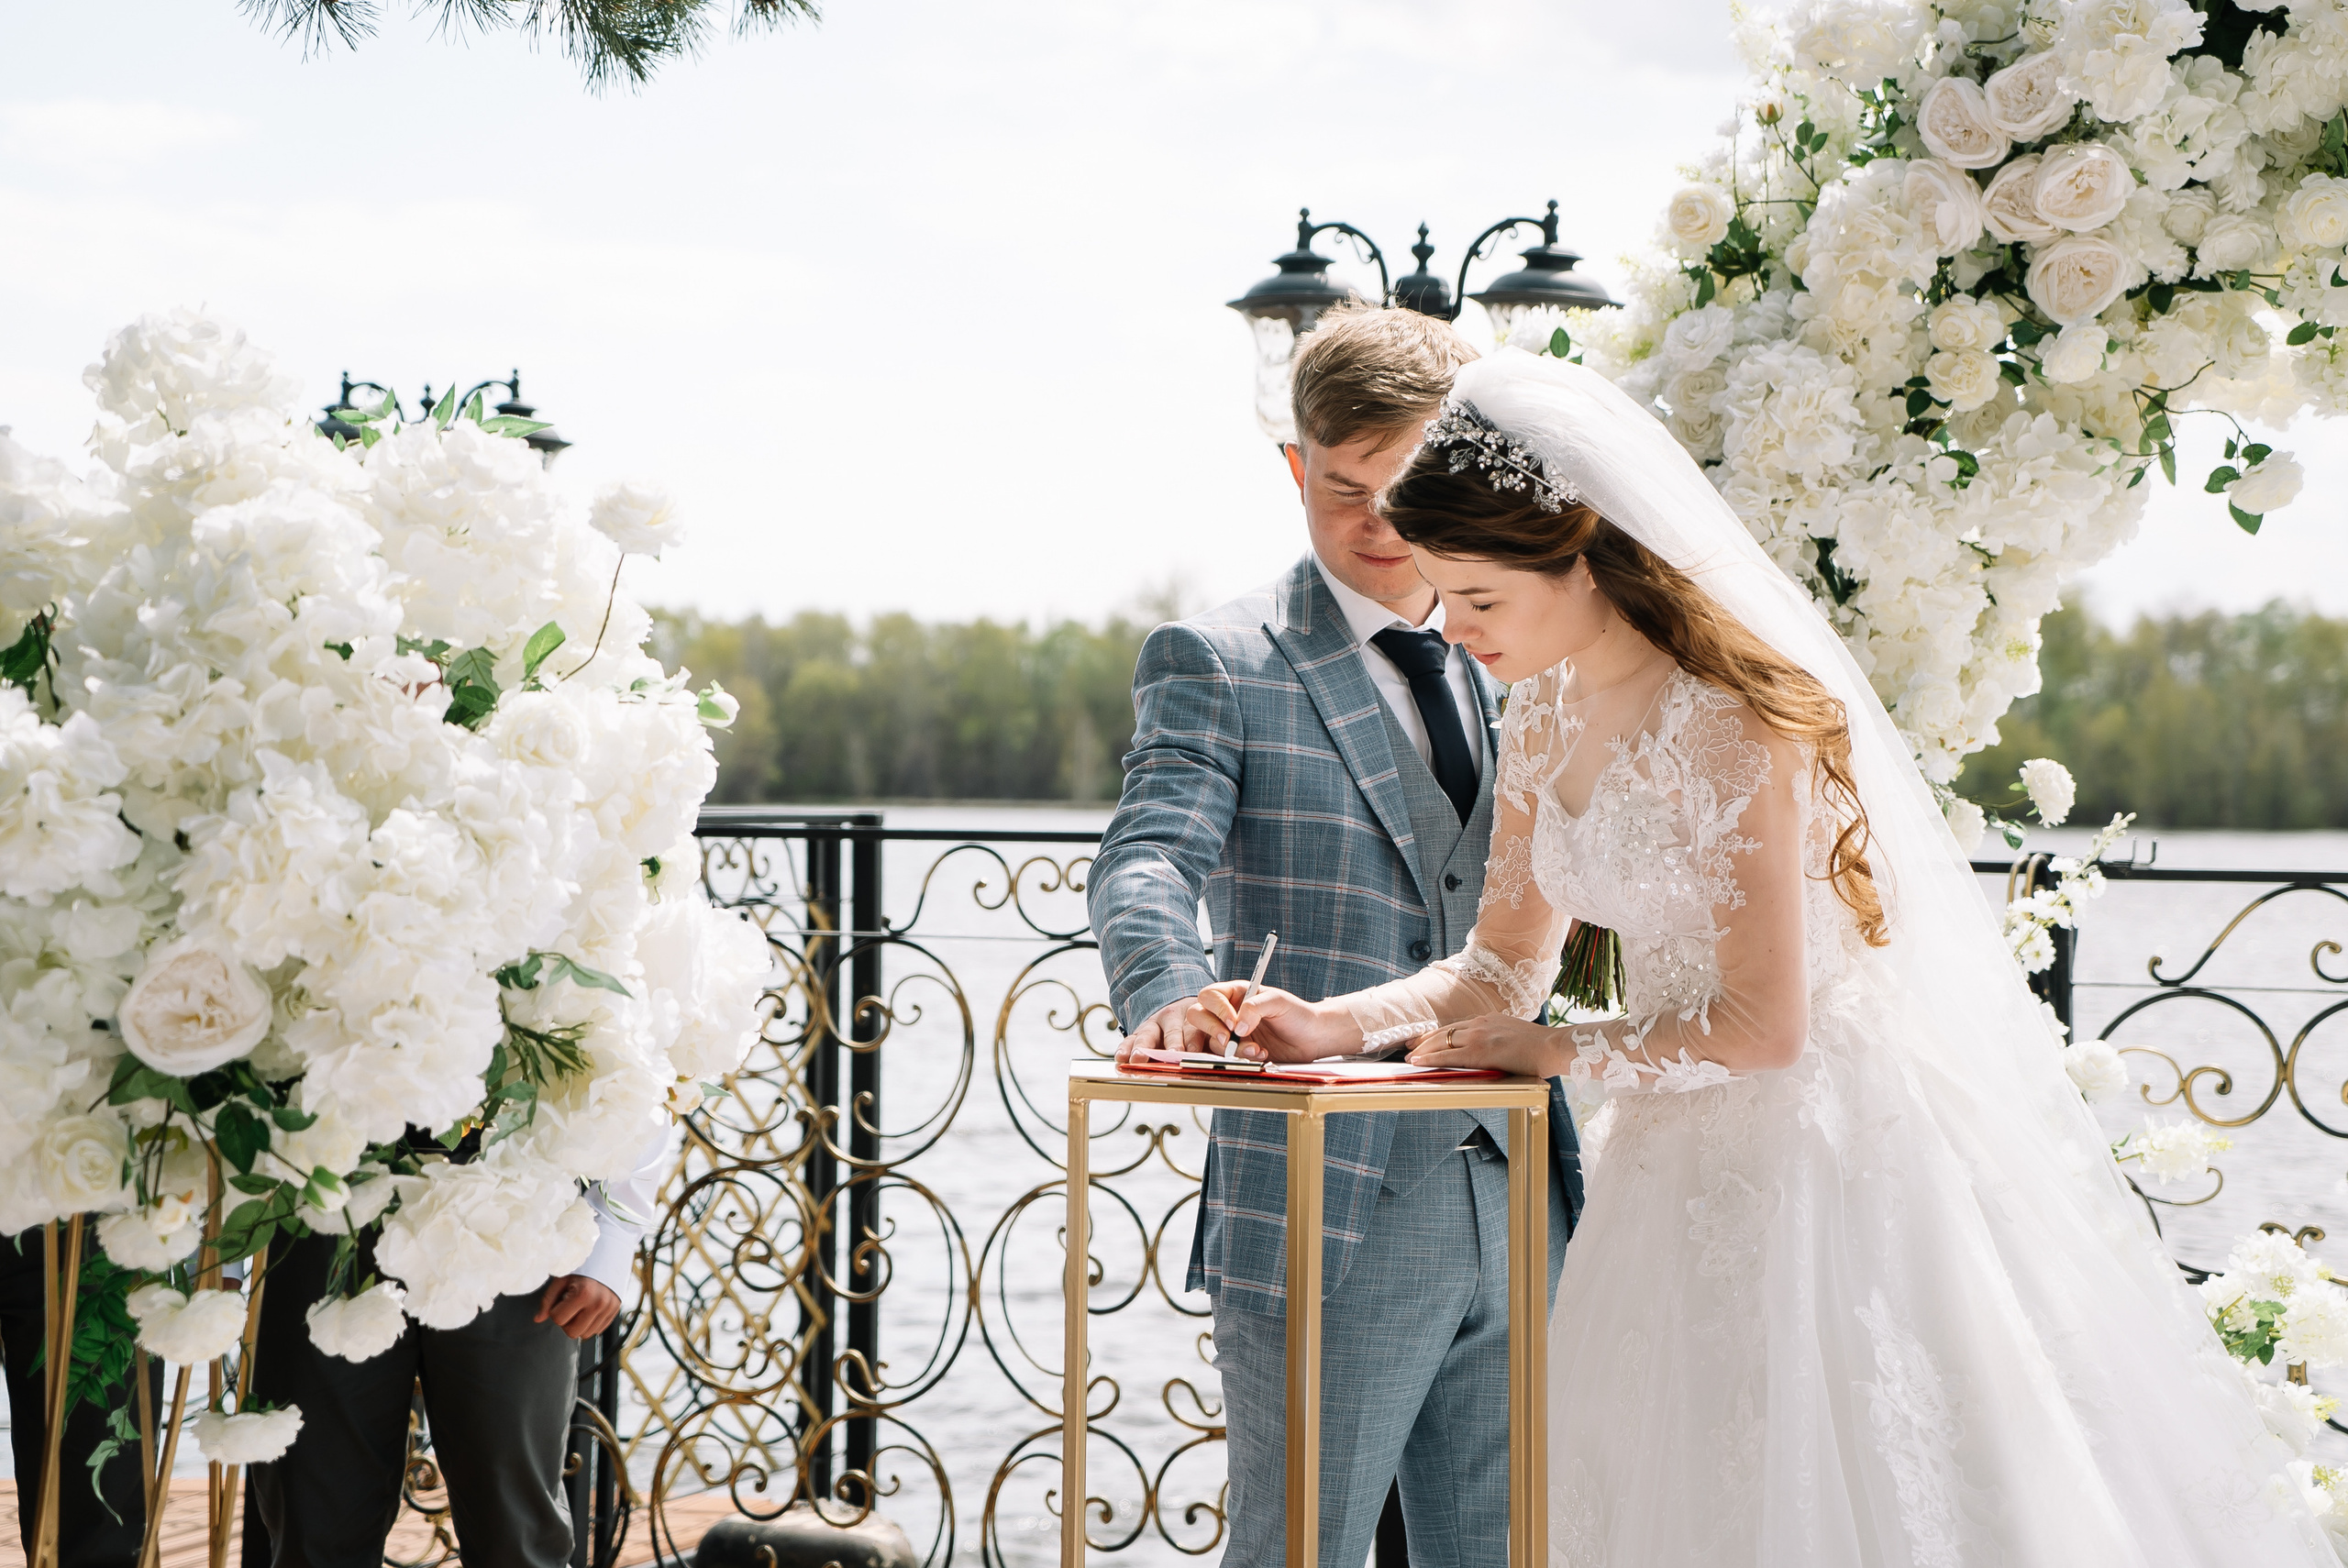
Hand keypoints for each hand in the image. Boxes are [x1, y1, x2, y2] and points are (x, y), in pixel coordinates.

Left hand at [535, 1274, 620, 1339]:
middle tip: (570, 1307)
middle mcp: (598, 1303)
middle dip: (567, 1322)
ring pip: (585, 1335)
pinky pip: (597, 1330)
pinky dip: (590, 1323)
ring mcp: (609, 1308)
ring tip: (581, 1307)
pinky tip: (589, 1309)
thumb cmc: (581, 1268)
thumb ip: (547, 1300)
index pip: (558, 1319)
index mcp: (583, 1293)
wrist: (607, 1257)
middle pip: (572, 1332)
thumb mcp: (561, 1279)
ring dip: (579, 1324)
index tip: (561, 1300)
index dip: (555, 1311)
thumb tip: (538, 1319)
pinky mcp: (615, 1311)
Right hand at [1116, 997, 1212, 1064]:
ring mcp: (1154, 1024)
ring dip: (1144, 1047)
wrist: (1179, 1009)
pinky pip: (1131, 1039)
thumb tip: (1240, 1053)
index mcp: (1195, 1015)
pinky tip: (1120, 1059)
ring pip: (1149, 1034)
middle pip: (1173, 1030)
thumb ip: (1221, 1042)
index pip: (1197, 1028)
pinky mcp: (1140, 1032)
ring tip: (1139, 1059)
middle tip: (1173, 1055)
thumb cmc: (1199, 1026)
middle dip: (1173, 1043)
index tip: (1197, 1051)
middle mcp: (1173, 1018)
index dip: (1198, 1039)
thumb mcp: (1212, 1029)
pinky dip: (1125, 1049)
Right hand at [1185, 983, 1362, 1062]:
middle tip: (1228, 1039)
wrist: (1312, 1038)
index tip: (1233, 1022)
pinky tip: (1259, 1054)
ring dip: (1232, 1048)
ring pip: (1211, 1041)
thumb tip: (1237, 1026)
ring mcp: (1230, 1033)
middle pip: (1198, 1016)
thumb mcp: (1278, 1001)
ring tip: (1256, 1049)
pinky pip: (1224, 1057)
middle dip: (1211, 1029)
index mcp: (1236, 993)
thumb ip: (1255, 1007)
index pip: (1210, 996)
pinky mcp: (1236, 1051)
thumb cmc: (1298, 1014)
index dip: (1217, 1009)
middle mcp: (1228, 1012)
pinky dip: (1240, 1058)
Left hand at [1403, 1014, 1564, 1077]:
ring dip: (1422, 1050)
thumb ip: (1498, 1037)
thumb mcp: (1514, 1034)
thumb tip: (1492, 1047)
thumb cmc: (1540, 1046)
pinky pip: (1448, 1055)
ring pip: (1441, 1041)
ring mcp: (1479, 1035)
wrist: (1553, 1047)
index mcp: (1488, 1019)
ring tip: (1408, 1056)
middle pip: (1444, 1031)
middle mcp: (1480, 1023)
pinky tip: (1418, 1062)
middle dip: (1423, 1040)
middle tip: (1408, 1046)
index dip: (1437, 1033)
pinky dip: (1430, 1058)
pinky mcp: (1480, 1051)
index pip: (1455, 1026)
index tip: (1425, 1038)